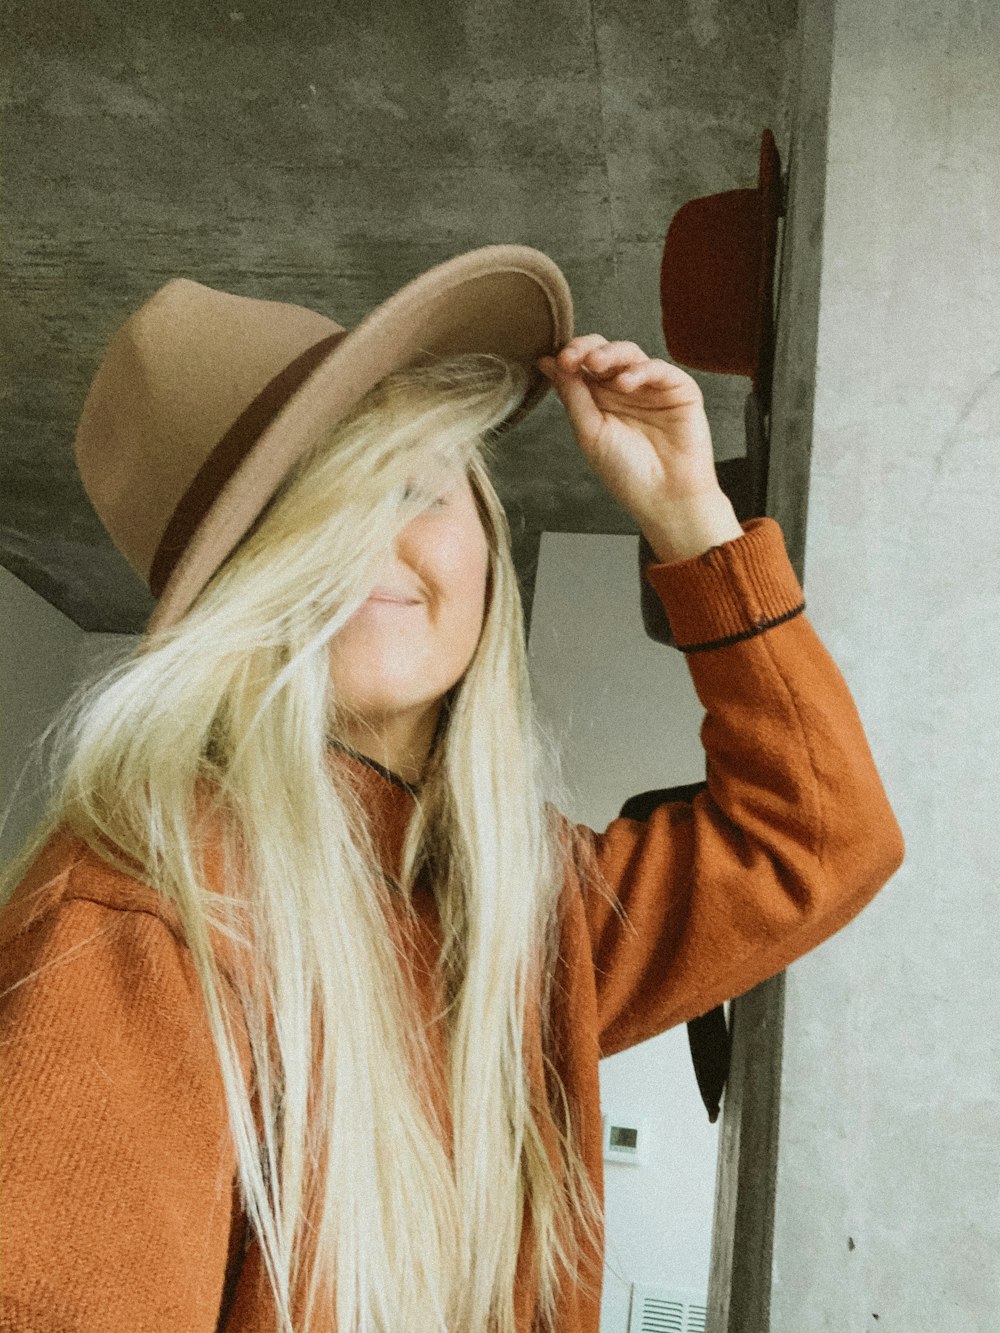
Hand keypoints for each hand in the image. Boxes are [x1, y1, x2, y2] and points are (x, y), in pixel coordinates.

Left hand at [537, 335, 729, 531]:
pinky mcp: (680, 389)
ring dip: (610, 354)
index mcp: (600, 398)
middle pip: (604, 352)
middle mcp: (625, 389)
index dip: (569, 356)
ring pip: (630, 353)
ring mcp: (652, 387)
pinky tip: (625, 383)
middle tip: (572, 357)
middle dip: (586, 349)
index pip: (582, 364)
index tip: (556, 361)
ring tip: (595, 364)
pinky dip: (641, 371)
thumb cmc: (627, 473)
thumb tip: (548, 362)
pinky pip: (660, 369)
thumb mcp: (589, 433)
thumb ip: (572, 396)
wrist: (665, 499)